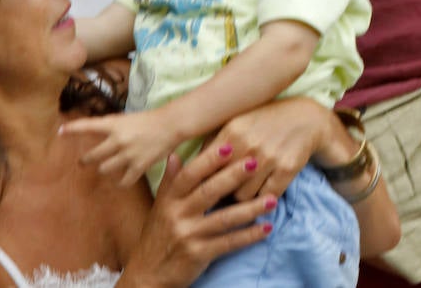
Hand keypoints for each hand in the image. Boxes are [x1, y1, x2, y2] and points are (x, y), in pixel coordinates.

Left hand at [62, 108, 179, 187]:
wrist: (171, 125)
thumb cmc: (149, 120)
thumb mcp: (127, 119)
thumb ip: (112, 128)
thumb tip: (95, 132)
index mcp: (115, 125)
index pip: (88, 126)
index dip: (72, 129)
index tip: (60, 132)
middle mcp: (118, 140)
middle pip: (92, 156)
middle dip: (86, 161)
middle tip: (84, 162)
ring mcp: (128, 154)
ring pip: (104, 170)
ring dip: (104, 169)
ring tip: (106, 168)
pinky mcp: (138, 166)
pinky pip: (123, 182)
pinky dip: (120, 183)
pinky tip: (120, 181)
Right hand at [119, 146, 275, 287]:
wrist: (148, 276)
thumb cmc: (157, 236)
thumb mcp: (160, 208)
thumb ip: (170, 182)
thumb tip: (174, 154)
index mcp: (169, 200)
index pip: (189, 175)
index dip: (208, 160)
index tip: (229, 146)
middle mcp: (177, 215)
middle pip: (208, 192)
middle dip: (233, 176)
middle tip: (256, 162)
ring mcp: (188, 236)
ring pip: (223, 218)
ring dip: (250, 208)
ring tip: (272, 199)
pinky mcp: (198, 255)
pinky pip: (228, 243)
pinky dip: (248, 236)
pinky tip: (266, 228)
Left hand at [208, 97, 329, 201]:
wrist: (306, 118)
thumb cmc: (264, 121)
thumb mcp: (236, 123)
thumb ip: (211, 143)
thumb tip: (184, 168)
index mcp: (232, 130)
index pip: (205, 168)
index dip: (200, 183)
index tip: (197, 192)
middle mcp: (249, 144)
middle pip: (221, 185)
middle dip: (218, 195)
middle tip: (215, 201)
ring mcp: (269, 157)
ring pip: (242, 196)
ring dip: (242, 198)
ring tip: (243, 194)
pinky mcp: (287, 169)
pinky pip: (266, 197)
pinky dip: (262, 200)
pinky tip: (261, 196)